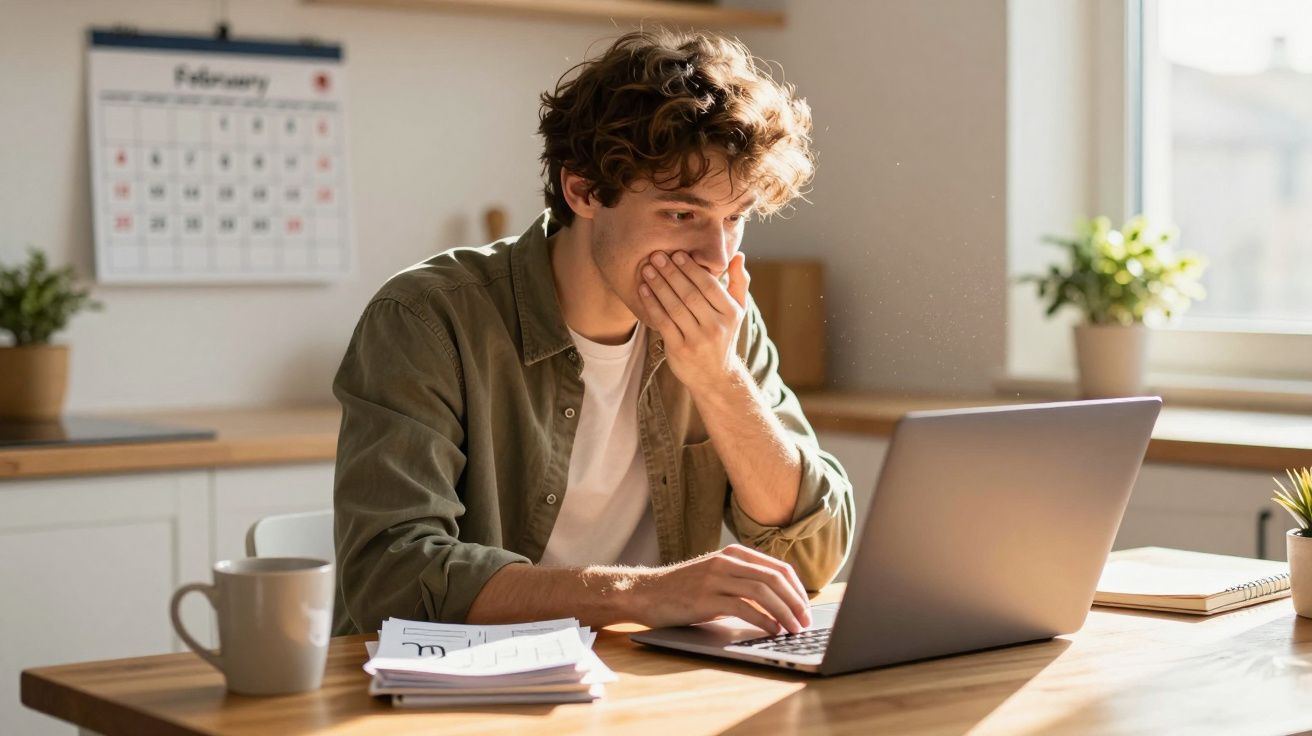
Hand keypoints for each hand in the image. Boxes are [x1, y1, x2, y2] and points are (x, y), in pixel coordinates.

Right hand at [629, 544, 812, 634]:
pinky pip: (743, 607)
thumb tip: (780, 602)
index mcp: (734, 554)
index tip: (806, 609)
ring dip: (784, 612)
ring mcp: (715, 578)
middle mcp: (726, 561)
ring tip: (794, 629)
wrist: (646, 593)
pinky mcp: (705, 597)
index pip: (778, 568)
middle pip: (774, 578)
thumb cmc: (684, 590)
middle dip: (796, 602)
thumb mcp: (717, 578)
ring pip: (762, 591)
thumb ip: (743, 582)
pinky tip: (772, 630)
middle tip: (806, 622)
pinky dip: (763, 619)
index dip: (798, 590)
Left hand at [636, 250, 749, 390]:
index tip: (677, 254)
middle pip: (690, 294)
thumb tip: (738, 255)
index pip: (709, 286)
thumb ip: (739, 282)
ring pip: (674, 307)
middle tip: (657, 256)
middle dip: (671, 273)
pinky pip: (663, 322)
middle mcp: (716, 326)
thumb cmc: (724, 336)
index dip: (691, 269)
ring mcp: (697, 339)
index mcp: (731, 313)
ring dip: (659, 286)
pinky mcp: (679, 349)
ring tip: (647, 269)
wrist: (715, 377)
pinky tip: (643, 290)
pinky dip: (652, 305)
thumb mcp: (738, 311)